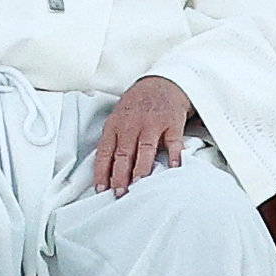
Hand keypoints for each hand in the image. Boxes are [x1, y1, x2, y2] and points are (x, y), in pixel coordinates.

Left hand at [93, 75, 191, 196]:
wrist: (162, 82)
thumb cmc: (138, 105)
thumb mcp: (119, 118)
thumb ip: (114, 142)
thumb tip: (107, 172)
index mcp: (115, 126)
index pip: (105, 152)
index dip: (102, 172)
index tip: (102, 189)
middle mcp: (132, 125)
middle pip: (124, 153)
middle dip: (120, 175)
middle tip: (120, 192)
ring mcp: (152, 123)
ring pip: (145, 148)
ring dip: (141, 168)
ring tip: (140, 184)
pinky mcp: (172, 122)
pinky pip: (173, 141)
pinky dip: (173, 154)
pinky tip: (173, 166)